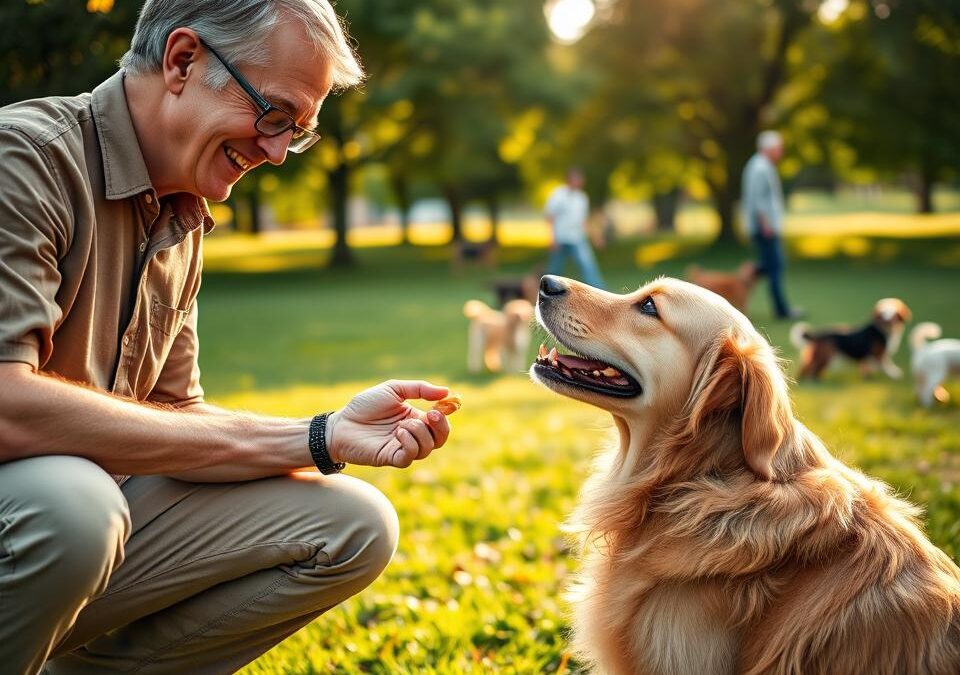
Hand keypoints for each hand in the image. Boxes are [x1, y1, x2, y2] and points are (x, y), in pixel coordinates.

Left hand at [325, 380, 451, 467]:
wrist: (340, 424)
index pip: (440, 423)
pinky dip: (409, 444)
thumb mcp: (393, 389)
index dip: (446, 416)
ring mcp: (402, 448)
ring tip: (402, 425)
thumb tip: (446, 392)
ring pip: (427, 448)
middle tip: (431, 415)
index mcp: (414, 418)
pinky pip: (410, 456)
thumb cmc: (364, 406)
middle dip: (441, 427)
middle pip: (439, 439)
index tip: (444, 405)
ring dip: (419, 433)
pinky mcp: (391, 458)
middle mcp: (412, 435)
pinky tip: (398, 433)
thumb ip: (419, 389)